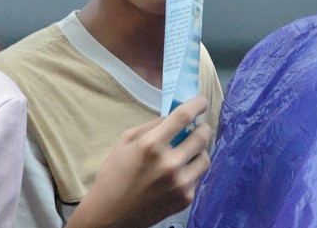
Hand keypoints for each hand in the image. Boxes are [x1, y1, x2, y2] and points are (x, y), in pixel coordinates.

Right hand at [68, 97, 213, 227]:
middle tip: (198, 127)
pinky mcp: (185, 199)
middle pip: (202, 136)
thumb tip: (174, 117)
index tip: (201, 101)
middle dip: (203, 128)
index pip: (183, 116)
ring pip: (205, 158)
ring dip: (199, 151)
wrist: (110, 214)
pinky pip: (197, 177)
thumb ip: (152, 126)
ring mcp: (180, 183)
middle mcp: (169, 164)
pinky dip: (190, 171)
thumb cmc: (114, 174)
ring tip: (188, 152)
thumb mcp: (126, 141)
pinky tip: (177, 174)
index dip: (197, 105)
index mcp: (151, 145)